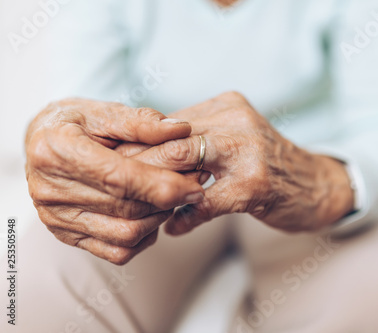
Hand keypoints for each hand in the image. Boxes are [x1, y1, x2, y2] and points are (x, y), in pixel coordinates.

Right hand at [25, 98, 204, 263]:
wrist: (41, 141)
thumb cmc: (74, 122)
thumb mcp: (103, 111)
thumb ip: (141, 122)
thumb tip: (181, 130)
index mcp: (57, 151)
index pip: (118, 178)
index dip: (162, 186)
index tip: (195, 187)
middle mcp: (49, 190)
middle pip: (126, 209)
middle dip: (169, 201)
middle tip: (194, 186)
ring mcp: (55, 217)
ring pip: (126, 235)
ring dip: (159, 219)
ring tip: (170, 197)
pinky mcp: (65, 235)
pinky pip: (116, 251)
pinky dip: (144, 238)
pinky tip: (150, 215)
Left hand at [131, 92, 353, 234]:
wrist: (316, 185)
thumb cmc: (266, 166)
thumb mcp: (233, 140)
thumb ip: (195, 143)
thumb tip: (142, 158)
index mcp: (225, 105)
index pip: (168, 122)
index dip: (137, 145)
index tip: (111, 166)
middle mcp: (235, 119)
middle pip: (170, 139)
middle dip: (138, 166)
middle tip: (114, 190)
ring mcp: (247, 149)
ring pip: (183, 163)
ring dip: (158, 191)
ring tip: (140, 210)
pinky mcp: (255, 183)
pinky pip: (205, 201)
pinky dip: (186, 217)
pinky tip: (176, 227)